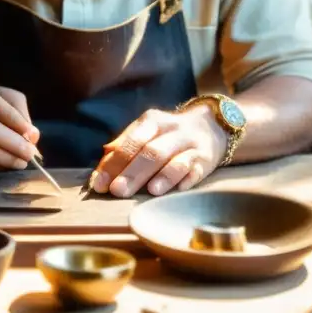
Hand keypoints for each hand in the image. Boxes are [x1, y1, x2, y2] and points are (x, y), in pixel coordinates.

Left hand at [89, 105, 227, 197]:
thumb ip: (123, 149)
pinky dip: (187, 180)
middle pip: (151, 152)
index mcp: (152, 121)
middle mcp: (173, 130)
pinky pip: (197, 170)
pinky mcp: (207, 160)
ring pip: (177, 160)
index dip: (114, 163)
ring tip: (150, 191)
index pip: (131, 142)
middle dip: (133, 172)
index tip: (100, 184)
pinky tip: (179, 190)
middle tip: (117, 191)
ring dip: (164, 176)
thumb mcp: (146, 133)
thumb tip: (99, 171)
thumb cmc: (167, 135)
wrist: (212, 126)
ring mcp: (192, 145)